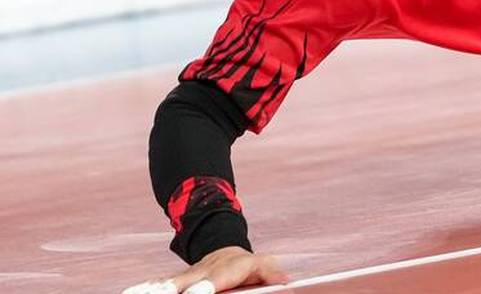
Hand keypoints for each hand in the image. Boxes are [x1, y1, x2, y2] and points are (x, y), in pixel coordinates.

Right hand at [122, 246, 286, 293]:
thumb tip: (284, 280)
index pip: (218, 278)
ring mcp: (188, 276)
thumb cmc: (247, 268)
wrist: (226, 253)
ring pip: (168, 284)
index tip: (200, 293)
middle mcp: (205, 271)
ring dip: (154, 290)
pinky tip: (131, 293)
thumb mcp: (262, 266)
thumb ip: (270, 272)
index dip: (208, 286)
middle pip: (186, 282)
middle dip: (174, 290)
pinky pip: (159, 285)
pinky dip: (145, 289)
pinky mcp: (176, 282)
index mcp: (229, 268)